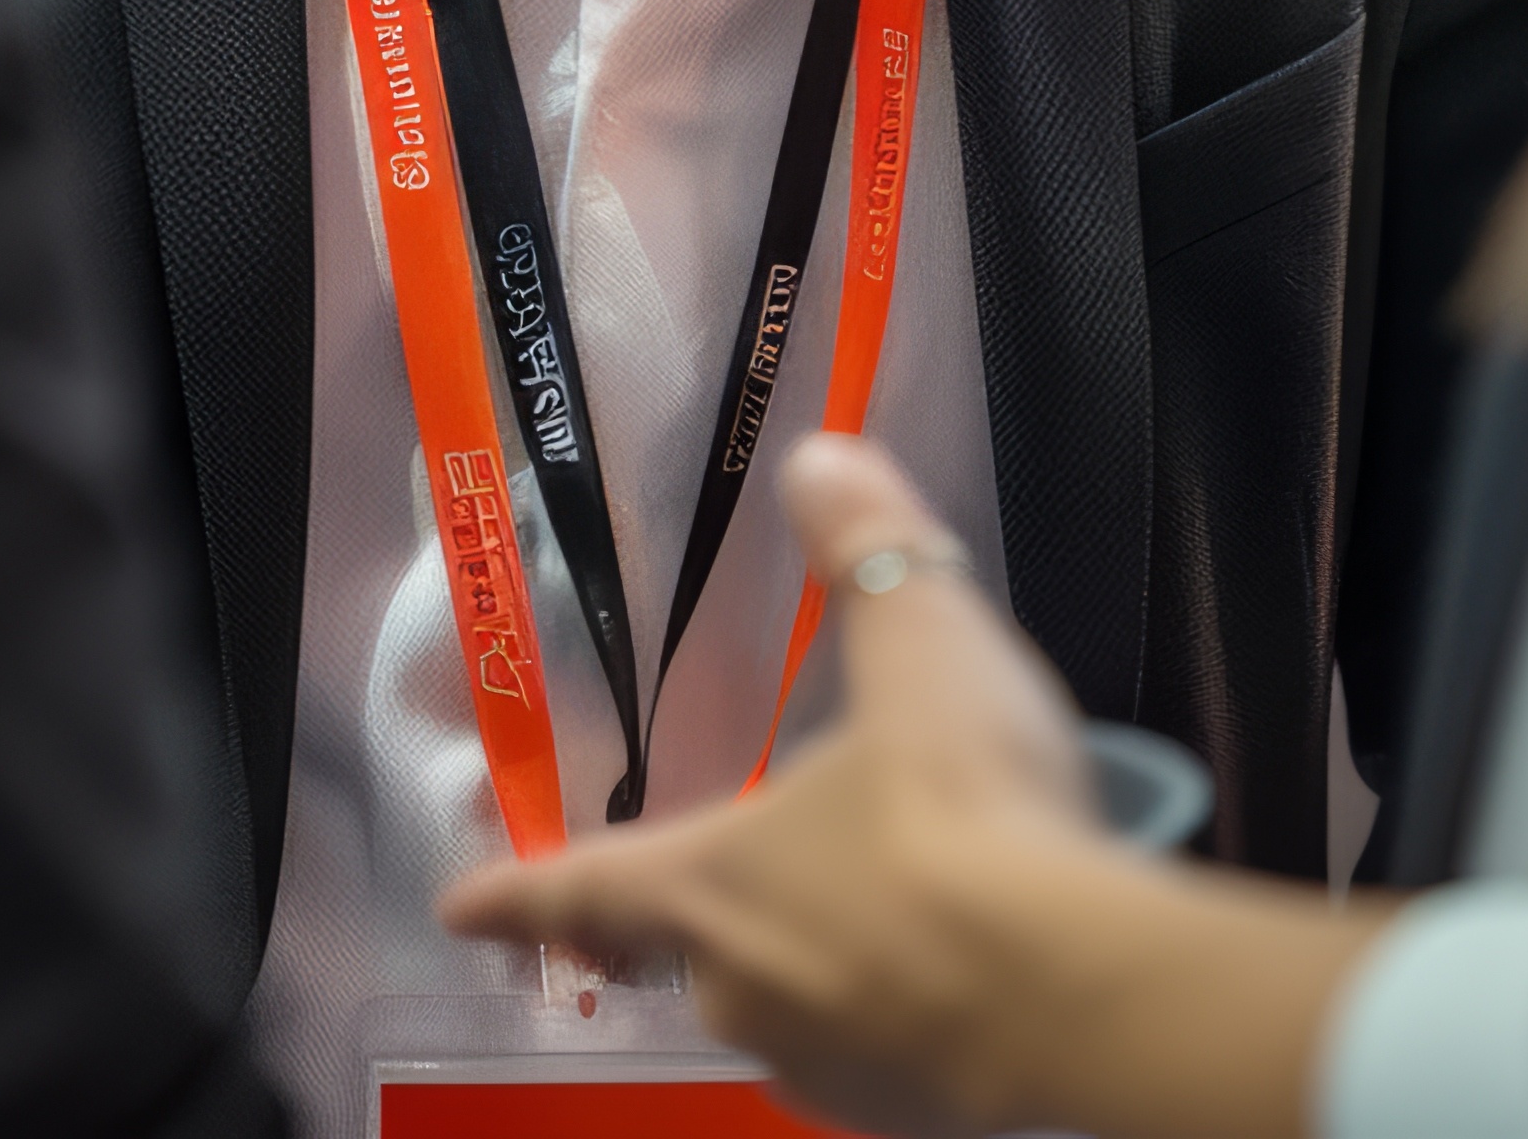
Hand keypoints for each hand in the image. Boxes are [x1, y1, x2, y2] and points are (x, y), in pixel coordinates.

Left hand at [440, 436, 1111, 1134]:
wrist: (1071, 990)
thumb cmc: (962, 808)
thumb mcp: (921, 641)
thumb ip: (868, 548)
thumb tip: (818, 454)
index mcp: (712, 880)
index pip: (586, 884)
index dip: (518, 891)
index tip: (456, 910)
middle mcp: (741, 988)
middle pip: (698, 948)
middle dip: (726, 911)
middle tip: (777, 865)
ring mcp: (822, 1065)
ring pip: (790, 1005)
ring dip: (820, 961)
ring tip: (897, 908)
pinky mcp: (902, 1117)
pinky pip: (874, 1054)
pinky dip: (896, 1015)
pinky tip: (957, 976)